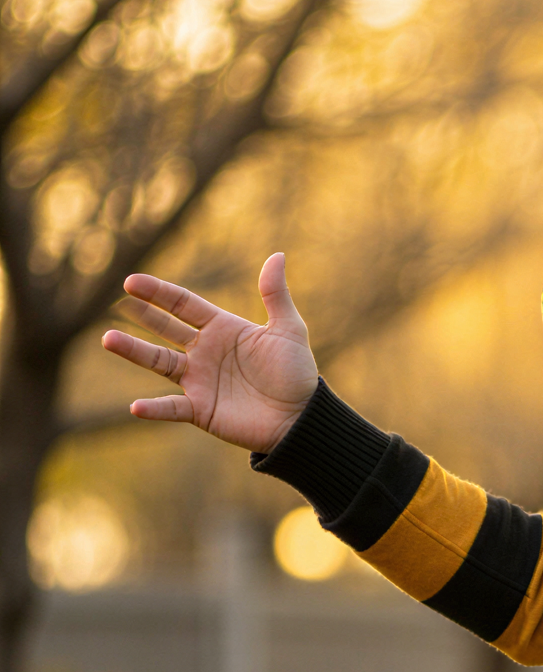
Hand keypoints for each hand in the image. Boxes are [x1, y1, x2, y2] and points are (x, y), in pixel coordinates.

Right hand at [103, 252, 319, 452]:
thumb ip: (276, 295)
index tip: (131, 282)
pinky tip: (136, 407)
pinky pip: (172, 408)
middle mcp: (204, 352)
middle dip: (142, 316)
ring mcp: (199, 381)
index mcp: (221, 329)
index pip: (182, 305)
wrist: (303, 417)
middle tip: (118, 304)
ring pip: (159, 363)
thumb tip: (278, 254)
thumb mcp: (288, 330)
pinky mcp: (201, 409)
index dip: (158, 293)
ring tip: (108, 339)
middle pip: (165, 329)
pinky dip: (154, 409)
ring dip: (134, 352)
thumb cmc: (297, 373)